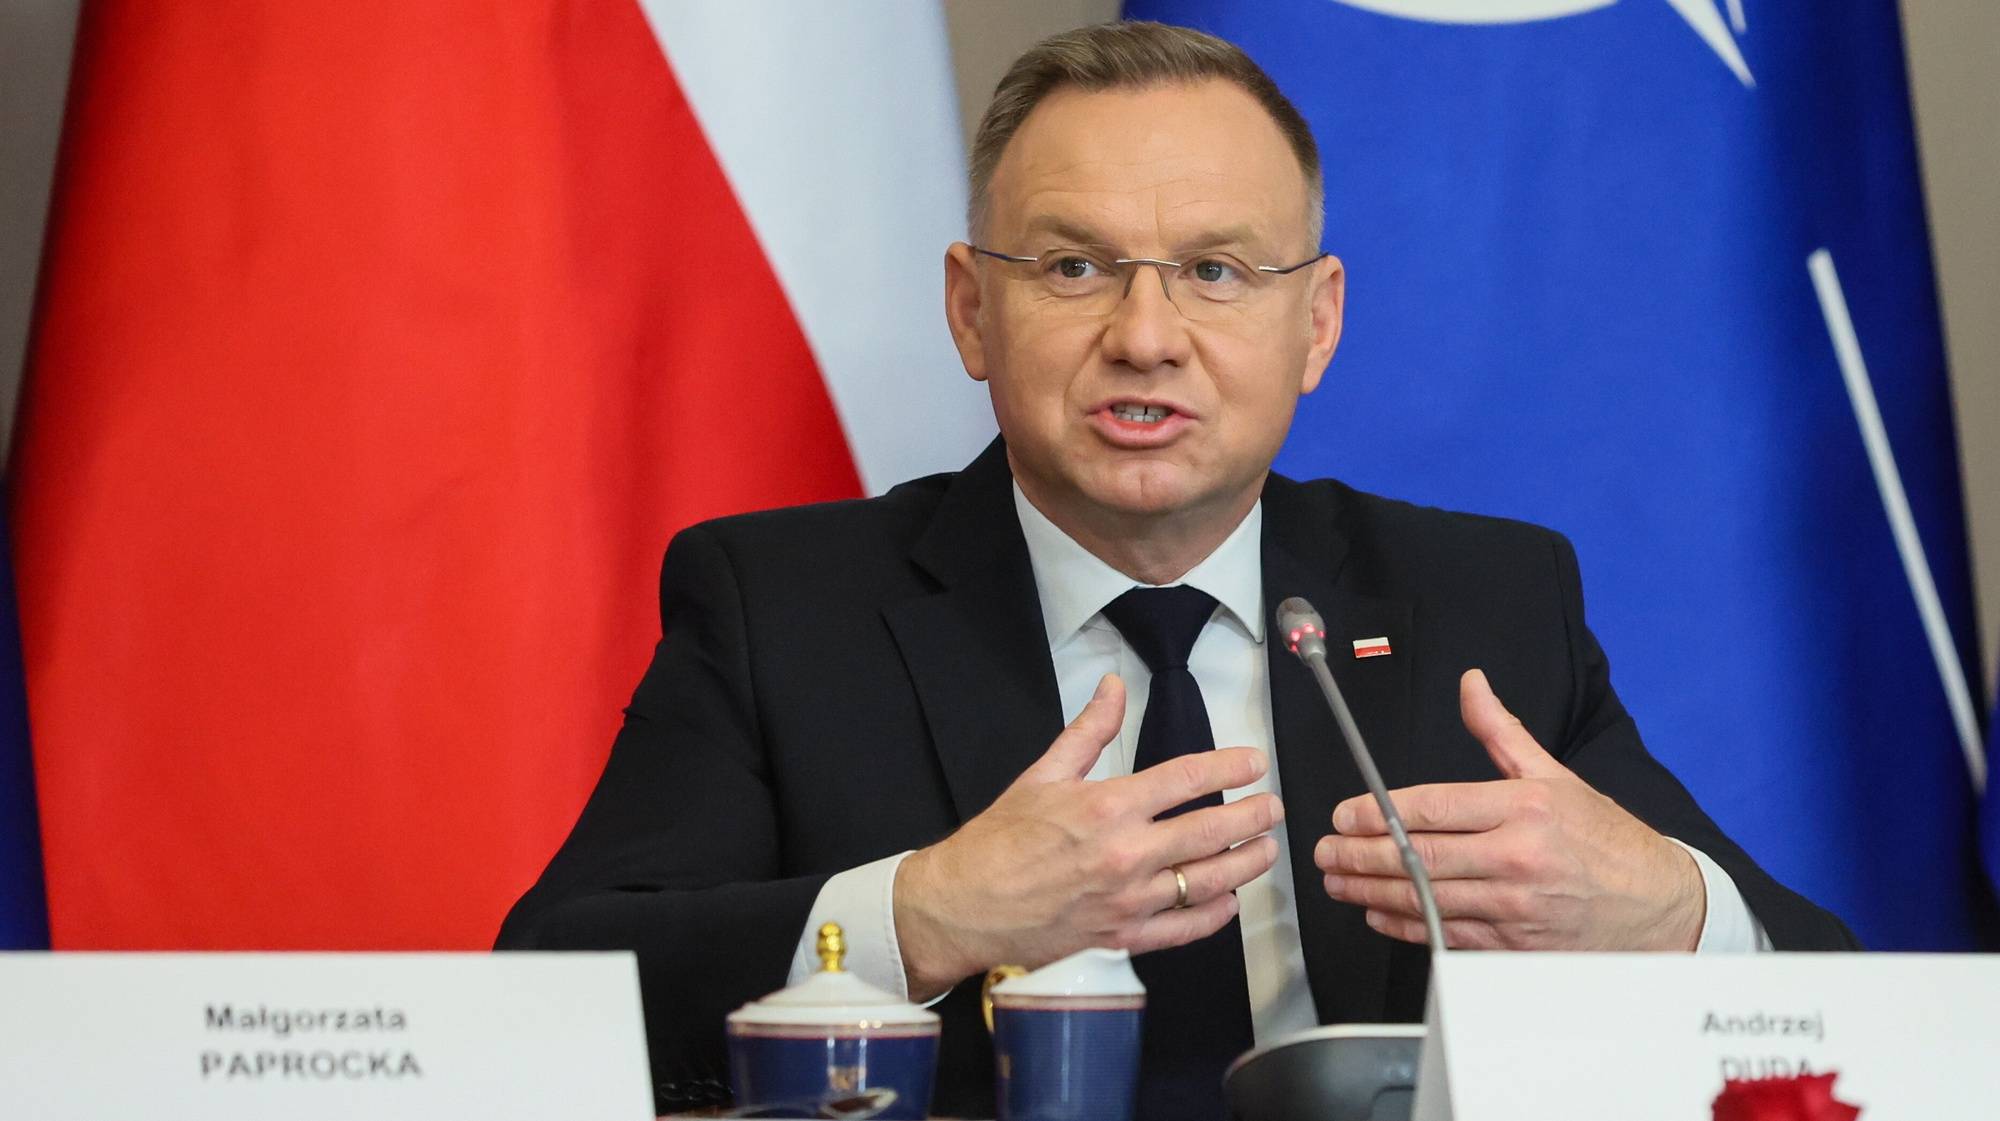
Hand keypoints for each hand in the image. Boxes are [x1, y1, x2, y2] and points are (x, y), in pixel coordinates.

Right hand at [894, 674, 1283, 999]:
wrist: (964, 905)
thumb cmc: (998, 840)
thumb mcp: (1042, 774)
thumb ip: (1088, 731)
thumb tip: (1113, 687)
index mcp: (1107, 806)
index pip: (1186, 778)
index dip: (1229, 766)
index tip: (1254, 762)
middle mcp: (1126, 854)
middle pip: (1211, 831)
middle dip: (1253, 816)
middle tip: (1272, 807)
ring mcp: (1128, 900)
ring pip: (1208, 882)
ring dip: (1246, 864)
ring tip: (1265, 849)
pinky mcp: (1123, 937)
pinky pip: (1184, 929)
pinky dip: (1215, 916)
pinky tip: (1229, 901)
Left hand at [1314, 668, 1703, 950]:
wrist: (1660, 905)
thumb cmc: (1605, 840)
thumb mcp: (1555, 775)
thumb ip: (1502, 733)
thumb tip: (1471, 685)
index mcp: (1524, 808)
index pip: (1433, 807)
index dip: (1379, 812)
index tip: (1345, 814)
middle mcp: (1517, 858)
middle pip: (1419, 857)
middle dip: (1361, 854)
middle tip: (1325, 851)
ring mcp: (1515, 906)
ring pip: (1426, 899)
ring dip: (1372, 891)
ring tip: (1339, 880)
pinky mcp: (1515, 945)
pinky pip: (1447, 934)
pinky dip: (1407, 924)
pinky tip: (1379, 912)